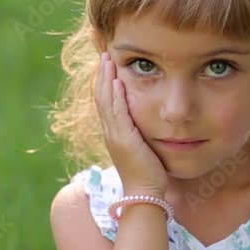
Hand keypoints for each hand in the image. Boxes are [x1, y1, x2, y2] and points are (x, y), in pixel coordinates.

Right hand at [94, 52, 168, 196]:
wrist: (144, 193)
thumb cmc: (148, 174)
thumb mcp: (142, 148)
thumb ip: (140, 133)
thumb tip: (147, 122)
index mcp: (114, 133)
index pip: (105, 102)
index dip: (105, 83)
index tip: (107, 65)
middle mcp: (110, 132)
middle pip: (101, 97)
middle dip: (102, 75)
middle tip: (104, 55)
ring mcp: (114, 135)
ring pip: (105, 101)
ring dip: (106, 79)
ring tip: (107, 60)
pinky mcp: (123, 139)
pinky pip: (117, 112)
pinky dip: (115, 95)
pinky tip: (118, 80)